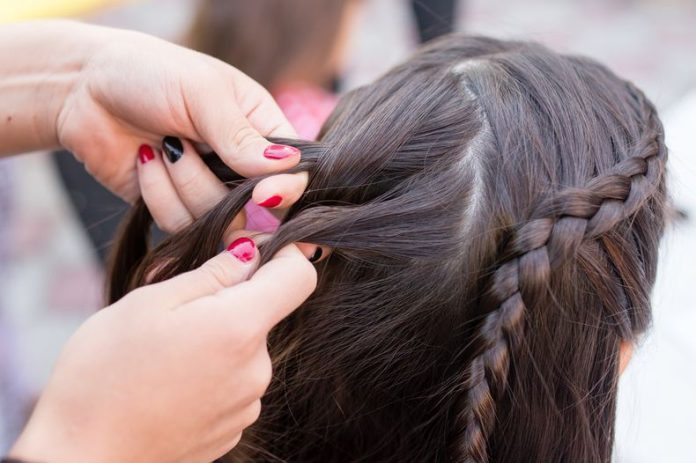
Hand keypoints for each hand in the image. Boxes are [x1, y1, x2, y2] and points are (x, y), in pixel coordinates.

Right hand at [10, 239, 316, 462]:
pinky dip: (212, 374)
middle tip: (176, 312)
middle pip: (264, 314)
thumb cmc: (104, 374)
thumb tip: (248, 253)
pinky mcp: (233, 428)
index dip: (283, 254)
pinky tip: (170, 384)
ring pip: (246, 349)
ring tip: (165, 354)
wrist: (82, 457)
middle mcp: (256, 369)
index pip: (299, 276)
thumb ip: (210, 274)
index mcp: (239, 327)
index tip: (252, 252)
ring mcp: (247, 403)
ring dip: (218, 340)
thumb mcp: (149, 302)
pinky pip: (235, 383)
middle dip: (229, 302)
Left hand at [56, 25, 306, 228]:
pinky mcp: (176, 210)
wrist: (84, 89)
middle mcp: (241, 166)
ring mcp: (209, 191)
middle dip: (219, 186)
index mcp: (262, 130)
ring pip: (218, 221)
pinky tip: (145, 160)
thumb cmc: (151, 73)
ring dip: (183, 184)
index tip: (263, 193)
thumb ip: (243, 136)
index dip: (285, 190)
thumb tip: (287, 168)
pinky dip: (158, 195)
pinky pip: (180, 226)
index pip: (294, 172)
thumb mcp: (203, 94)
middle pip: (257, 207)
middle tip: (183, 147)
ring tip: (162, 145)